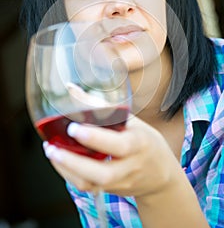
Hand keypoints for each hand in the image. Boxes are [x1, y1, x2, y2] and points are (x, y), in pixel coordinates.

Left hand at [43, 116, 182, 196]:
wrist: (161, 175)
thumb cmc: (144, 140)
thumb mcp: (132, 121)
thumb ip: (103, 107)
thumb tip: (71, 89)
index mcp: (139, 144)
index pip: (118, 144)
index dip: (95, 138)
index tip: (73, 128)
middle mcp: (131, 166)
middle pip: (103, 173)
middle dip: (73, 162)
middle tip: (52, 146)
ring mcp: (120, 182)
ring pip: (91, 184)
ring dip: (66, 170)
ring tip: (51, 151)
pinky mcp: (111, 191)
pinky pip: (88, 187)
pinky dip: (70, 175)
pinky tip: (60, 160)